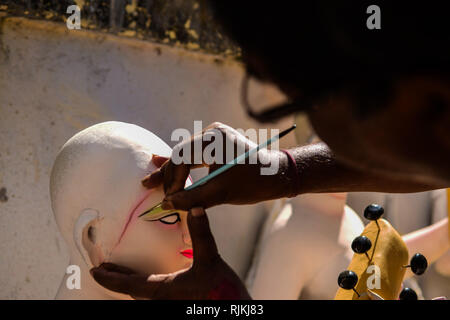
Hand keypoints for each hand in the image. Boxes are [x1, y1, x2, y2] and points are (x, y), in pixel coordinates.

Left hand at [90, 207, 251, 299]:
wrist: (235, 311)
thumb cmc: (221, 292)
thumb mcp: (210, 260)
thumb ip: (201, 234)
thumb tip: (195, 207)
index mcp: (162, 291)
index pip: (128, 285)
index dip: (109, 279)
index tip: (94, 271)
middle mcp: (162, 301)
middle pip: (132, 292)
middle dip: (117, 280)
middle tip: (104, 270)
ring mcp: (170, 305)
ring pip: (144, 296)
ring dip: (132, 284)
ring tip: (125, 273)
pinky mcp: (180, 304)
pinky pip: (156, 297)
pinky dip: (146, 288)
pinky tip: (154, 281)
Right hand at [142, 122, 292, 210]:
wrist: (279, 176)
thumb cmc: (253, 182)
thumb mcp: (221, 192)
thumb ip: (192, 198)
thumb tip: (167, 204)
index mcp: (213, 139)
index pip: (182, 157)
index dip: (172, 179)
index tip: (170, 198)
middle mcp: (212, 134)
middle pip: (181, 154)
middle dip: (168, 174)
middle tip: (149, 187)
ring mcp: (215, 139)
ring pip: (186, 156)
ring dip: (172, 171)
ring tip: (150, 180)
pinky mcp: (217, 147)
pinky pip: (195, 157)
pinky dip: (184, 167)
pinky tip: (163, 166)